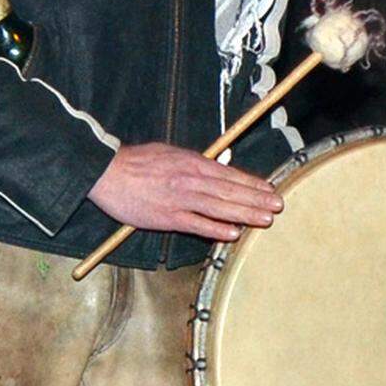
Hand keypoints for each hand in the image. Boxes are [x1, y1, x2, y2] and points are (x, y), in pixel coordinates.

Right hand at [89, 143, 282, 240]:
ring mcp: (180, 200)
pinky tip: (233, 233)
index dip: (252, 183)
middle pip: (230, 191)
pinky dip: (215, 228)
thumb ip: (196, 161)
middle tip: (278, 206)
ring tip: (265, 219)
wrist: (107, 173)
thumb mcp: (171, 153)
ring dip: (244, 213)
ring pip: (219, 207)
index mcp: (192, 163)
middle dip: (257, 199)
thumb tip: (220, 163)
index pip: (230, 174)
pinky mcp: (167, 217)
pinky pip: (196, 224)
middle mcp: (190, 180)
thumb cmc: (138, 162)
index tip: (270, 189)